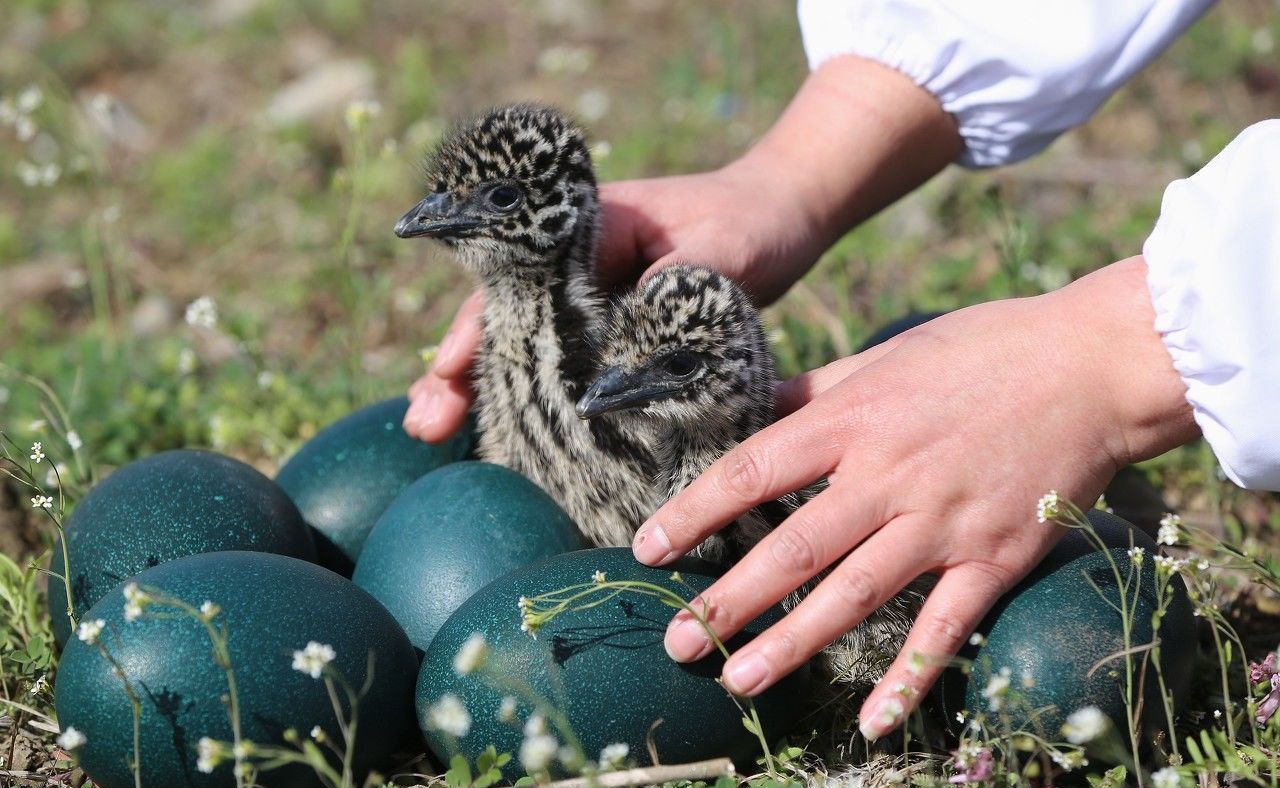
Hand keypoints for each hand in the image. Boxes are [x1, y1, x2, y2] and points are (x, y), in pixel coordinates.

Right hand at [401, 166, 822, 441]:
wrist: (784, 217)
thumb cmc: (751, 224)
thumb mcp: (720, 254)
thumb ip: (669, 300)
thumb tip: (616, 374)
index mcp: (587, 229)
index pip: (515, 279)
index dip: (478, 327)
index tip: (446, 368)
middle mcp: (575, 264)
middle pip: (502, 317)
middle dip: (457, 370)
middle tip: (425, 425)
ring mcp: (588, 299)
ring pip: (523, 347)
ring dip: (483, 391)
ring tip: (438, 439)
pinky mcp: (608, 329)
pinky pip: (560, 366)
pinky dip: (533, 399)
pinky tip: (507, 441)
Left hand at [630, 257, 1198, 738]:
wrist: (1092, 363)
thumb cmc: (983, 349)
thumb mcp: (887, 354)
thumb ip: (820, 391)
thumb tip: (759, 406)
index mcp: (854, 419)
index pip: (752, 470)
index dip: (694, 511)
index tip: (648, 547)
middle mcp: (889, 474)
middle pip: (792, 546)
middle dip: (729, 597)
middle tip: (678, 641)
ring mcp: (943, 519)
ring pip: (854, 593)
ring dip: (792, 643)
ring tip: (738, 678)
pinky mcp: (996, 555)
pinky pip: (946, 627)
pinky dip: (910, 676)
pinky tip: (870, 719)